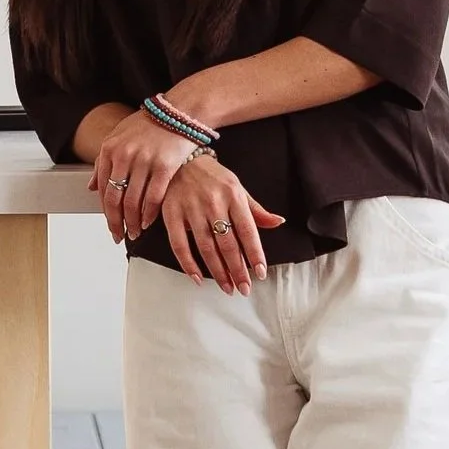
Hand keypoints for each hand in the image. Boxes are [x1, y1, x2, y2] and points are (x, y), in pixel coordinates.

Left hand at [89, 107, 204, 242]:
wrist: (179, 110)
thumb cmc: (149, 124)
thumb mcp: (119, 137)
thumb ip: (103, 161)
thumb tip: (91, 187)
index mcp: (110, 149)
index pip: (103, 190)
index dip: (106, 212)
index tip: (110, 226)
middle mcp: (124, 155)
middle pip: (115, 199)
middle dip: (116, 223)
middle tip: (119, 236)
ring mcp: (144, 161)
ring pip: (133, 202)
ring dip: (133, 222)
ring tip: (135, 232)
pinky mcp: (165, 165)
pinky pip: (154, 197)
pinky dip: (150, 213)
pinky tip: (149, 222)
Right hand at [156, 153, 283, 290]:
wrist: (182, 159)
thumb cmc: (213, 177)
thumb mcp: (238, 188)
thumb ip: (256, 210)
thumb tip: (277, 223)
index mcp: (233, 196)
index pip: (247, 231)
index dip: (254, 254)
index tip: (260, 273)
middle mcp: (213, 203)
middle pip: (227, 243)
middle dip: (237, 269)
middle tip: (244, 288)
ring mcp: (191, 209)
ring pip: (206, 247)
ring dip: (217, 271)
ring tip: (227, 287)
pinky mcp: (171, 214)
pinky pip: (179, 244)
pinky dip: (188, 263)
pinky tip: (196, 277)